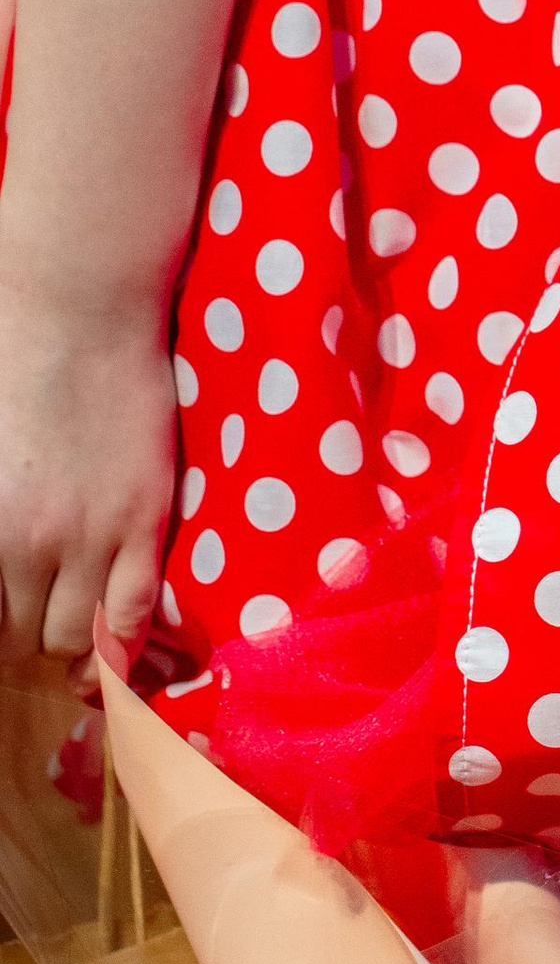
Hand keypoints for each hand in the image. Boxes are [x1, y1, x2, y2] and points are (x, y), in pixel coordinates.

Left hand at [0, 290, 174, 680]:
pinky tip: (115, 654)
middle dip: (24, 639)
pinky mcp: (143, 521)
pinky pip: (132, 615)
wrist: (78, 309)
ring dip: (70, 647)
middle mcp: (24, 545)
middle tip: (32, 621)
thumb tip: (2, 562)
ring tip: (71, 631)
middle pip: (21, 639)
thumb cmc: (9, 364)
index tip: (5, 622)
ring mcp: (90, 536)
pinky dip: (121, 650)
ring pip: (76, 640)